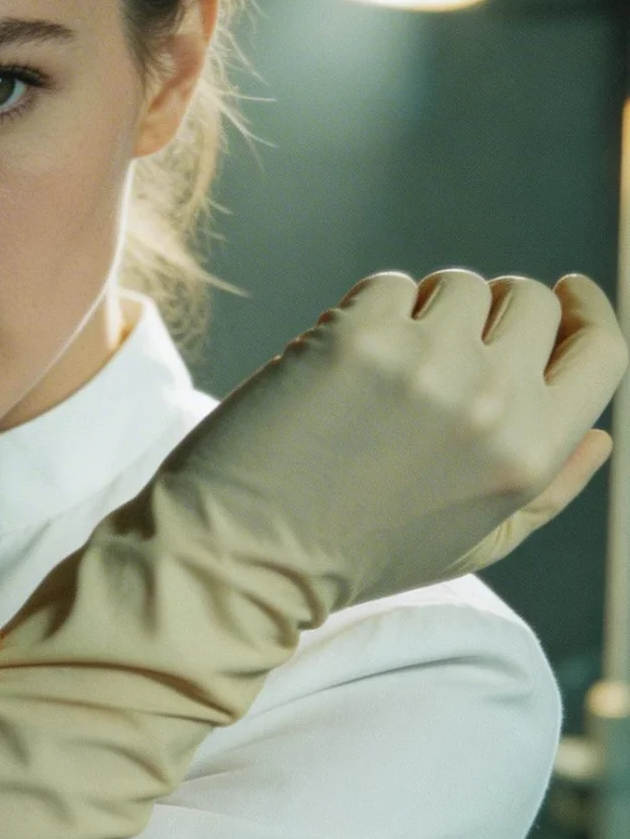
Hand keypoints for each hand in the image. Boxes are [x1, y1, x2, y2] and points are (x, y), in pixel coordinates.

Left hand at [166, 269, 625, 605]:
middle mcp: (491, 402)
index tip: (567, 290)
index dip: (588, 308)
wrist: (243, 555)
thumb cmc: (358, 553)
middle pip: (532, 299)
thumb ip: (551, 488)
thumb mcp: (476, 540)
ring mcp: (425, 362)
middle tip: (450, 343)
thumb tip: (600, 435)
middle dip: (497, 308)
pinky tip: (341, 366)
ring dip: (428, 310)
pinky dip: (369, 313)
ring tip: (386, 370)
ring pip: (459, 283)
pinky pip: (391, 285)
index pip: (603, 348)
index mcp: (533, 454)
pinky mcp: (357, 335)